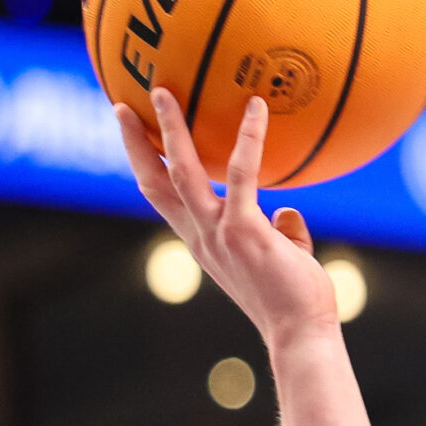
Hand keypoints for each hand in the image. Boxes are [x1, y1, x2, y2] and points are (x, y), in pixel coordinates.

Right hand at [115, 90, 341, 350]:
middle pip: (154, 182)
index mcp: (202, 242)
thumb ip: (281, 232)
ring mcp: (219, 233)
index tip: (132, 135)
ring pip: (182, 171)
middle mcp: (201, 236)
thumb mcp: (283, 259)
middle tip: (124, 103)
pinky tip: (257, 106)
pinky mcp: (245, 230)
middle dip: (135, 142)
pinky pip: (243, 173)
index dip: (144, 165)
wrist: (301, 333)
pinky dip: (249, 137)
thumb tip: (286, 211)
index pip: (162, 199)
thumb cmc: (296, 300)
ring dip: (170, 129)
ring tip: (164, 91)